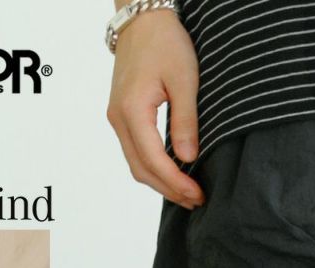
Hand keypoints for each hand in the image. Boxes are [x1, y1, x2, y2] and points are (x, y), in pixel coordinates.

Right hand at [106, 9, 204, 208]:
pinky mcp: (122, 116)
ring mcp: (117, 118)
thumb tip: (187, 158)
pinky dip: (154, 169)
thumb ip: (185, 121)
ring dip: (161, 184)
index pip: (153, 160)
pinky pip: (135, 152)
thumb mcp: (184, 80)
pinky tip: (174, 175)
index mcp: (132, 109)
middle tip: (197, 200)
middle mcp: (118, 118)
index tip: (198, 194)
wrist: (142, 20)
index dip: (176, 183)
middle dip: (169, 190)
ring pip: (136, 164)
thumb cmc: (165, 43)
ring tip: (188, 194)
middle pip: (141, 170)